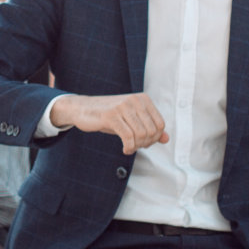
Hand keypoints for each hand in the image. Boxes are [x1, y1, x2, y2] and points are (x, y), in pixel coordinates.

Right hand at [49, 94, 168, 154]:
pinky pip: (128, 137)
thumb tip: (166, 139)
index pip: (160, 124)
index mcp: (143, 99)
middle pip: (152, 131)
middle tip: (135, 147)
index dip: (154, 138)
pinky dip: (129, 148)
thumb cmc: (109, 116)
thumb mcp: (131, 120)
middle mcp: (135, 100)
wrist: (82, 108)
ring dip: (137, 147)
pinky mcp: (111, 116)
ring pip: (141, 135)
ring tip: (129, 148)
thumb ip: (150, 128)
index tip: (143, 143)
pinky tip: (125, 150)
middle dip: (145, 144)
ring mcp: (123, 107)